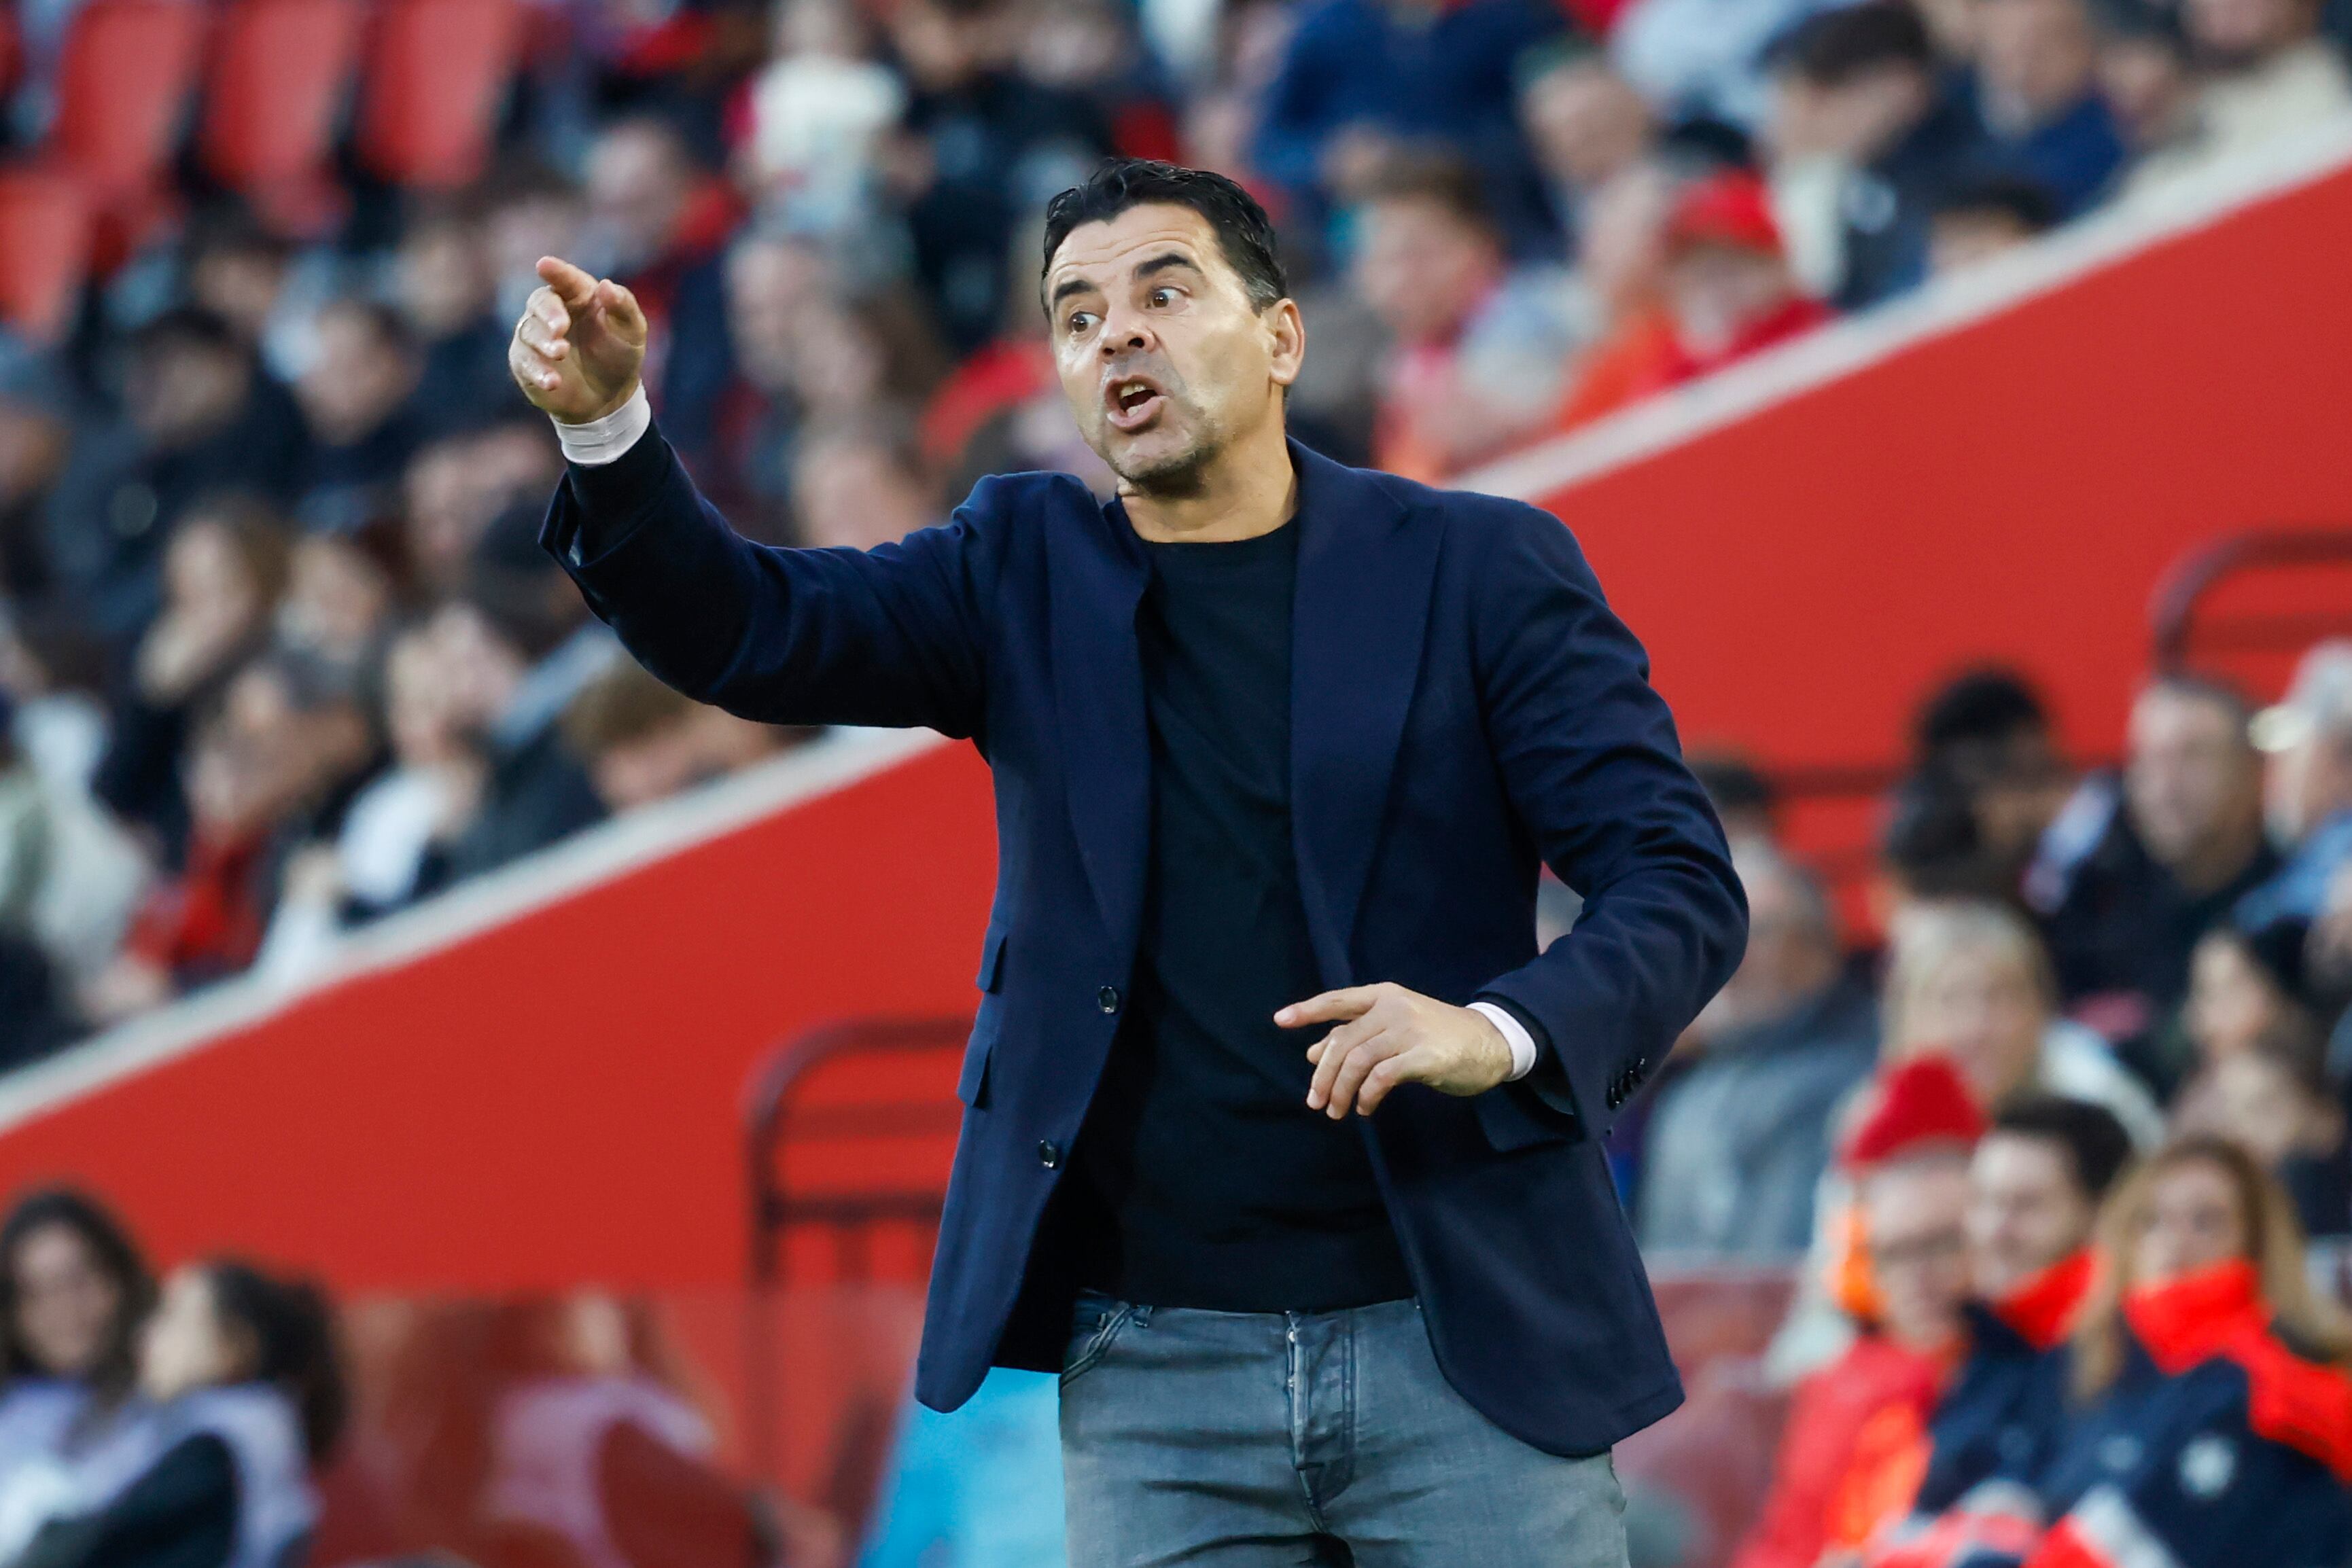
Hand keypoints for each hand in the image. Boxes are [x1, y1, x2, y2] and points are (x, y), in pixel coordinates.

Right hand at [509, 256, 647, 423]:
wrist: (608, 395)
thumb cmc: (619, 353)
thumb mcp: (632, 330)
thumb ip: (623, 306)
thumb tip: (606, 286)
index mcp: (578, 294)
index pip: (565, 279)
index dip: (555, 272)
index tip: (544, 265)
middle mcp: (552, 310)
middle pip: (541, 302)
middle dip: (549, 313)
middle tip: (560, 327)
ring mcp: (535, 336)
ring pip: (529, 332)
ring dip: (544, 343)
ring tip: (560, 353)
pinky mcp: (525, 362)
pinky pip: (524, 362)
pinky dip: (537, 371)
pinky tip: (552, 381)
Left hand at [1277, 983, 1514, 1118]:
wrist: (1490, 1042)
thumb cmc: (1438, 1036)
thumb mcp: (1394, 1029)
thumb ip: (1357, 1037)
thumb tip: (1313, 1055)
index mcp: (1384, 996)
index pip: (1338, 1001)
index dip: (1308, 1010)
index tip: (1280, 1020)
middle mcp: (1393, 1008)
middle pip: (1343, 1041)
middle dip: (1323, 1075)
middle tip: (1315, 1102)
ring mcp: (1409, 1029)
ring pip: (1358, 1061)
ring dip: (1340, 1091)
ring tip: (1336, 1111)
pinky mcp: (1424, 1055)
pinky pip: (1381, 1078)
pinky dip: (1367, 1096)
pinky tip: (1365, 1108)